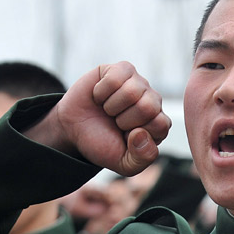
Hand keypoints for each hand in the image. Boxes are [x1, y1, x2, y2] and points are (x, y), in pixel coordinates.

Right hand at [24, 62, 170, 176]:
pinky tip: (100, 96)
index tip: (124, 136)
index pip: (160, 125)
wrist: (73, 130)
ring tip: (107, 110)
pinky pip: (116, 78)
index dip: (136, 134)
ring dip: (111, 106)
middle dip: (124, 119)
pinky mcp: (121, 69)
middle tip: (115, 122)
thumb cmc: (102, 144)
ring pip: (132, 91)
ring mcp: (138, 83)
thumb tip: (141, 133)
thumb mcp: (124, 163)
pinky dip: (101, 91)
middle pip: (148, 107)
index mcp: (158, 124)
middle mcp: (153, 101)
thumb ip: (142, 159)